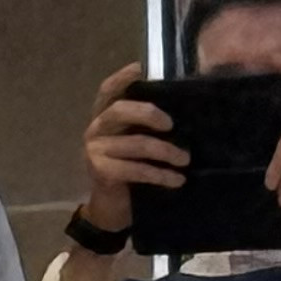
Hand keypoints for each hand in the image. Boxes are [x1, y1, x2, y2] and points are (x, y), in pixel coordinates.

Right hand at [81, 62, 187, 233]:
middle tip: (173, 126)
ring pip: (137, 143)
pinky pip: (137, 169)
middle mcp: (95, 129)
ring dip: (166, 152)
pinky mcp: (101, 172)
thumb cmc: (127, 168)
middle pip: (122, 110)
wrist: (110, 210)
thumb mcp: (134, 138)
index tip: (145, 70)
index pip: (109, 88)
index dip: (126, 76)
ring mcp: (95, 151)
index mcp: (102, 115)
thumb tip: (180, 100)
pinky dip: (160, 175)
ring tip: (185, 159)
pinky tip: (176, 179)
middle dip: (151, 114)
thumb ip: (143, 120)